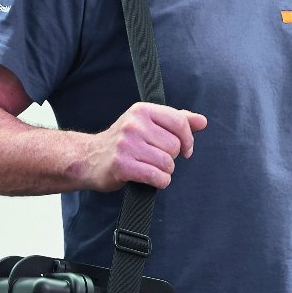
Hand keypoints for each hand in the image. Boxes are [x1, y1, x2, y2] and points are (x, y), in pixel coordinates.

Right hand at [86, 103, 206, 192]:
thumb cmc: (124, 142)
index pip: (179, 122)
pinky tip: (152, 180)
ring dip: (165, 172)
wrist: (89, 159)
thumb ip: (177, 121)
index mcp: (142, 110)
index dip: (188, 140)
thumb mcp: (148, 124)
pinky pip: (156, 177)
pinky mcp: (122, 165)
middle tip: (156, 159)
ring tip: (151, 168)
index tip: (185, 150)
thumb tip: (202, 121)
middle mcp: (134, 124)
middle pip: (174, 146)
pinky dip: (160, 182)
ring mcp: (126, 145)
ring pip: (167, 163)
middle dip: (171, 157)